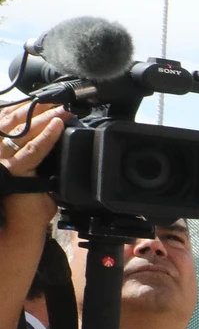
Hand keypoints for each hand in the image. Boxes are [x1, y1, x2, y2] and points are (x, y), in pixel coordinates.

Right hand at [1, 104, 71, 280]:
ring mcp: (3, 160)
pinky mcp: (14, 171)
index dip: (24, 110)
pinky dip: (46, 137)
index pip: (9, 124)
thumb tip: (56, 149)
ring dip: (43, 118)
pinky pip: (33, 150)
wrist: (21, 229)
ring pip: (22, 132)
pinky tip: (57, 126)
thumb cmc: (27, 206)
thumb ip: (39, 163)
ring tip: (61, 110)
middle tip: (56, 101)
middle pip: (14, 122)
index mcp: (2, 152)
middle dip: (36, 109)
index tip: (42, 100)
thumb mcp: (33, 179)